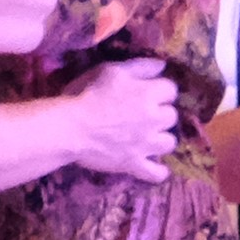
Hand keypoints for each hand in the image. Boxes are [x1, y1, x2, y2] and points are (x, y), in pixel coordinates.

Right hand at [58, 58, 182, 181]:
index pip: (170, 89)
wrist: (68, 127)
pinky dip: (157, 171)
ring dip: (160, 139)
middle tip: (142, 115)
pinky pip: (155, 173)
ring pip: (169, 142)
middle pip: (171, 116)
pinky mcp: (134, 163)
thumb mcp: (110, 70)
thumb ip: (139, 67)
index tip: (147, 92)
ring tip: (147, 137)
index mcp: (148, 94)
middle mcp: (153, 119)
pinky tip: (155, 167)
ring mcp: (146, 144)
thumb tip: (162, 66)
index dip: (159, 90)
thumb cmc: (86, 94)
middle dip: (160, 114)